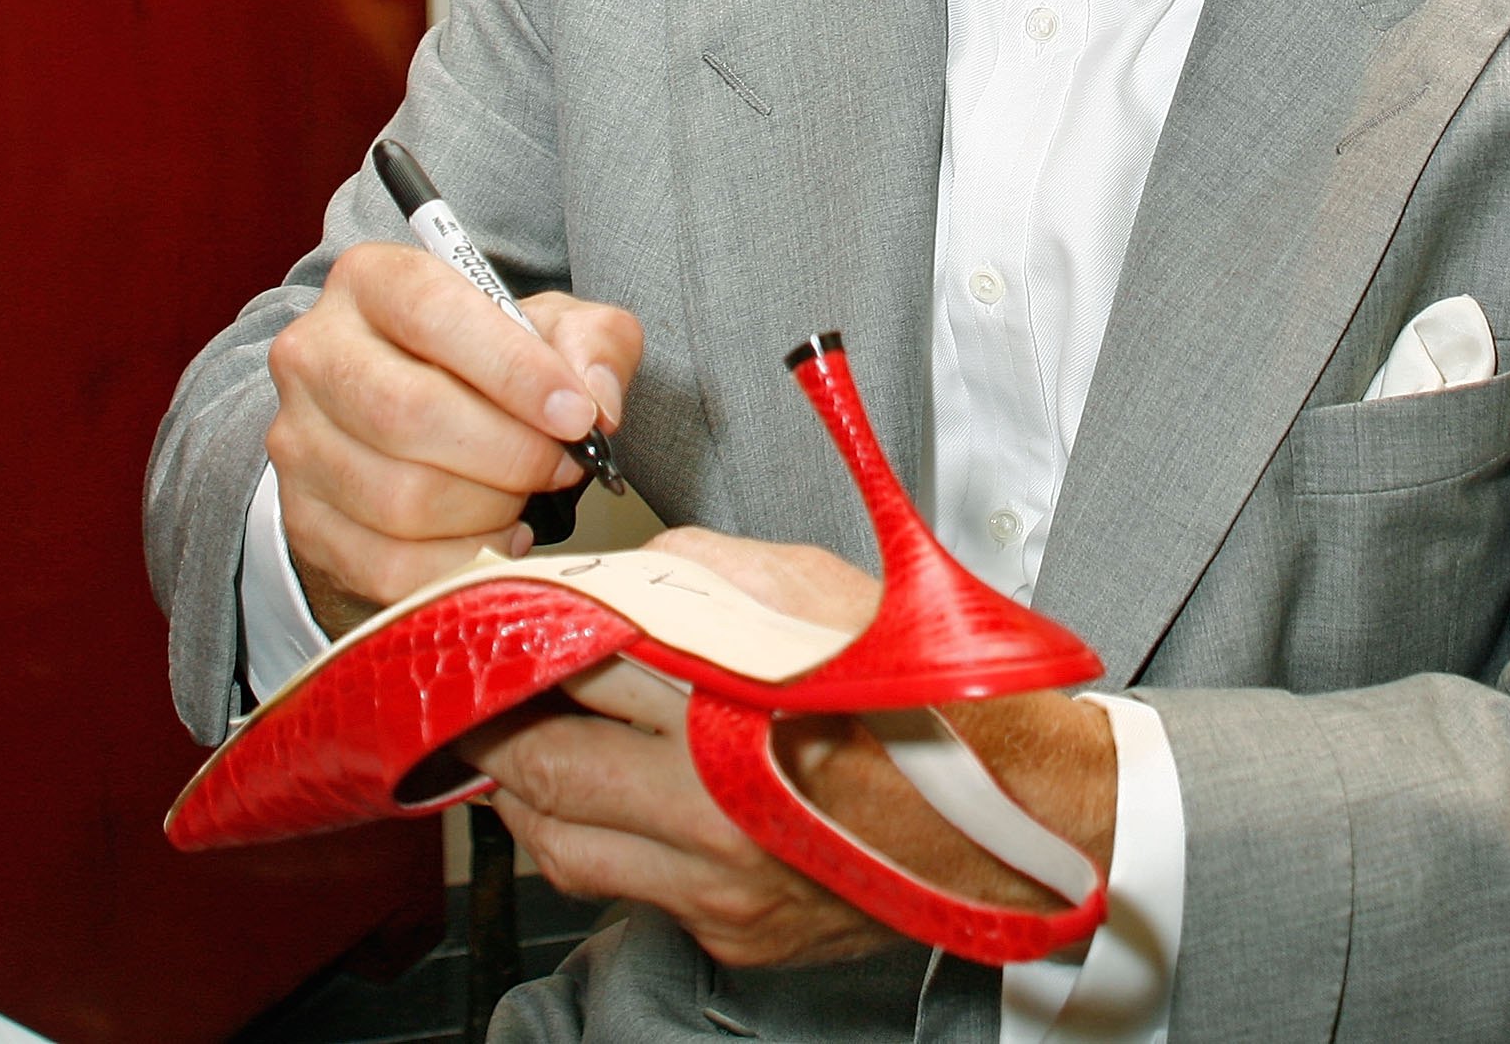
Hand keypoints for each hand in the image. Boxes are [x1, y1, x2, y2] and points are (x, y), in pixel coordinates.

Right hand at [266, 240, 641, 633]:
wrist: (419, 422)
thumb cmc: (488, 365)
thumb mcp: (552, 327)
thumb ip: (592, 342)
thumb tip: (596, 402)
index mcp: (372, 281)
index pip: (434, 314)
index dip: (515, 370)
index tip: (577, 415)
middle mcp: (315, 354)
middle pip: (409, 413)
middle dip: (511, 452)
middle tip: (562, 463)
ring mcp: (296, 442)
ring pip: (401, 498)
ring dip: (491, 509)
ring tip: (526, 494)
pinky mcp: (304, 520)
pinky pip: (389, 565)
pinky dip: (462, 562)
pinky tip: (497, 536)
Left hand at [467, 526, 1119, 968]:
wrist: (1023, 815)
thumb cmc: (937, 697)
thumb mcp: (827, 593)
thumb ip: (707, 575)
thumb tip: (614, 574)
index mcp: (736, 711)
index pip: (577, 668)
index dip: (522, 638)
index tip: (494, 618)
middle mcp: (715, 813)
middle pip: (543, 768)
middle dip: (500, 723)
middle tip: (486, 685)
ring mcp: (718, 888)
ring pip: (561, 848)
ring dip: (528, 793)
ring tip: (531, 739)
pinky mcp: (732, 936)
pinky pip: (622, 893)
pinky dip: (594, 843)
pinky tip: (605, 799)